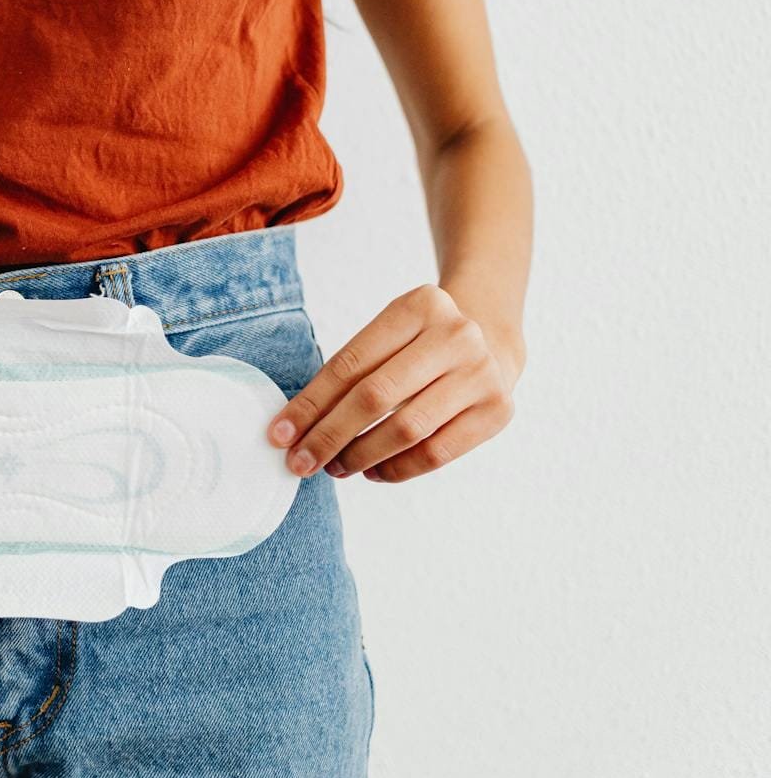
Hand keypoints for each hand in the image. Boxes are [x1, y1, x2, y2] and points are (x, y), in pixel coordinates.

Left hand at [266, 284, 521, 482]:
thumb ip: (349, 373)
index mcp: (419, 305)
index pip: (349, 364)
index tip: (279, 435)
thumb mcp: (388, 336)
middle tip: (299, 463)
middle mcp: (456, 334)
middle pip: (375, 398)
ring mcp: (482, 372)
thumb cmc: (418, 344)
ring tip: (335, 468)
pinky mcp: (498, 409)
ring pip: (406, 429)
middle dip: (328, 436)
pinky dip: (397, 469)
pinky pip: (437, 453)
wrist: (492, 341)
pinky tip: (373, 472)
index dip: (309, 404)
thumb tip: (294, 429)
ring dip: (360, 455)